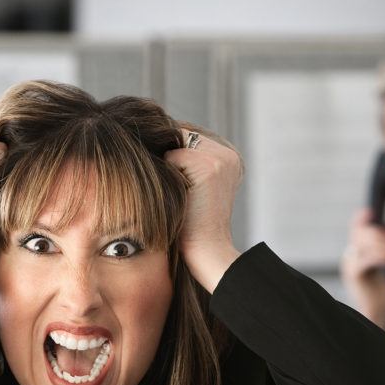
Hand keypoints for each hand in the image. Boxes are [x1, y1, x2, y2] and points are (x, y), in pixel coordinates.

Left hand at [164, 128, 242, 292]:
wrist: (206, 249)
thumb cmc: (191, 224)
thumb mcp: (194, 187)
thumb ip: (186, 162)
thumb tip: (155, 138)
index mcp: (229, 159)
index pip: (190, 137)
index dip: (172, 152)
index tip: (169, 175)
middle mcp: (229, 155)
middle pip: (183, 135)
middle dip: (169, 154)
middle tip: (174, 186)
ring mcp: (221, 158)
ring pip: (177, 145)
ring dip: (170, 167)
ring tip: (181, 194)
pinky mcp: (210, 166)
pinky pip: (173, 157)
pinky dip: (170, 174)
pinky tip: (181, 195)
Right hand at [340, 208, 384, 328]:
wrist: (379, 315)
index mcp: (356, 254)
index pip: (355, 230)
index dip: (361, 220)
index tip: (370, 213)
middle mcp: (350, 257)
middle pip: (360, 233)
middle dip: (378, 234)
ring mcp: (350, 265)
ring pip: (363, 243)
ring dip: (381, 244)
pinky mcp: (355, 274)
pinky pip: (366, 258)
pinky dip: (379, 256)